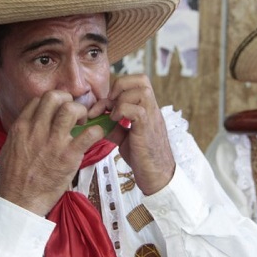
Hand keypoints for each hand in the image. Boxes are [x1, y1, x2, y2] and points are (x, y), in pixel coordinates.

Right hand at [0, 90, 104, 215]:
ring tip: (83, 122)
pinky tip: (95, 136)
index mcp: (21, 127)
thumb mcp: (9, 148)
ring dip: (81, 111)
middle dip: (67, 99)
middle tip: (73, 113)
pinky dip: (97, 131)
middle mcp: (36, 130)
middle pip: (54, 97)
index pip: (38, 99)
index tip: (59, 109)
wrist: (19, 202)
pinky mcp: (69, 156)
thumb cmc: (13, 179)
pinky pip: (89, 134)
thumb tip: (29, 122)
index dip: (52, 101)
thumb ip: (20, 132)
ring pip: (70, 108)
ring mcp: (53, 142)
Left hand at [89, 74, 175, 195]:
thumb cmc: (143, 158)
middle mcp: (152, 109)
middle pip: (142, 79)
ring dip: (121, 99)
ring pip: (141, 90)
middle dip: (120, 86)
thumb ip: (115, 126)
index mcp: (147, 108)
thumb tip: (99, 120)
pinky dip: (122, 111)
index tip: (107, 102)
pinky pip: (136, 109)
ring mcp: (152, 117)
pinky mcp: (147, 128)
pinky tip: (115, 122)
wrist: (157, 176)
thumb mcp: (125, 138)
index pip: (138, 81)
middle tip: (109, 103)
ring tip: (112, 114)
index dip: (120, 86)